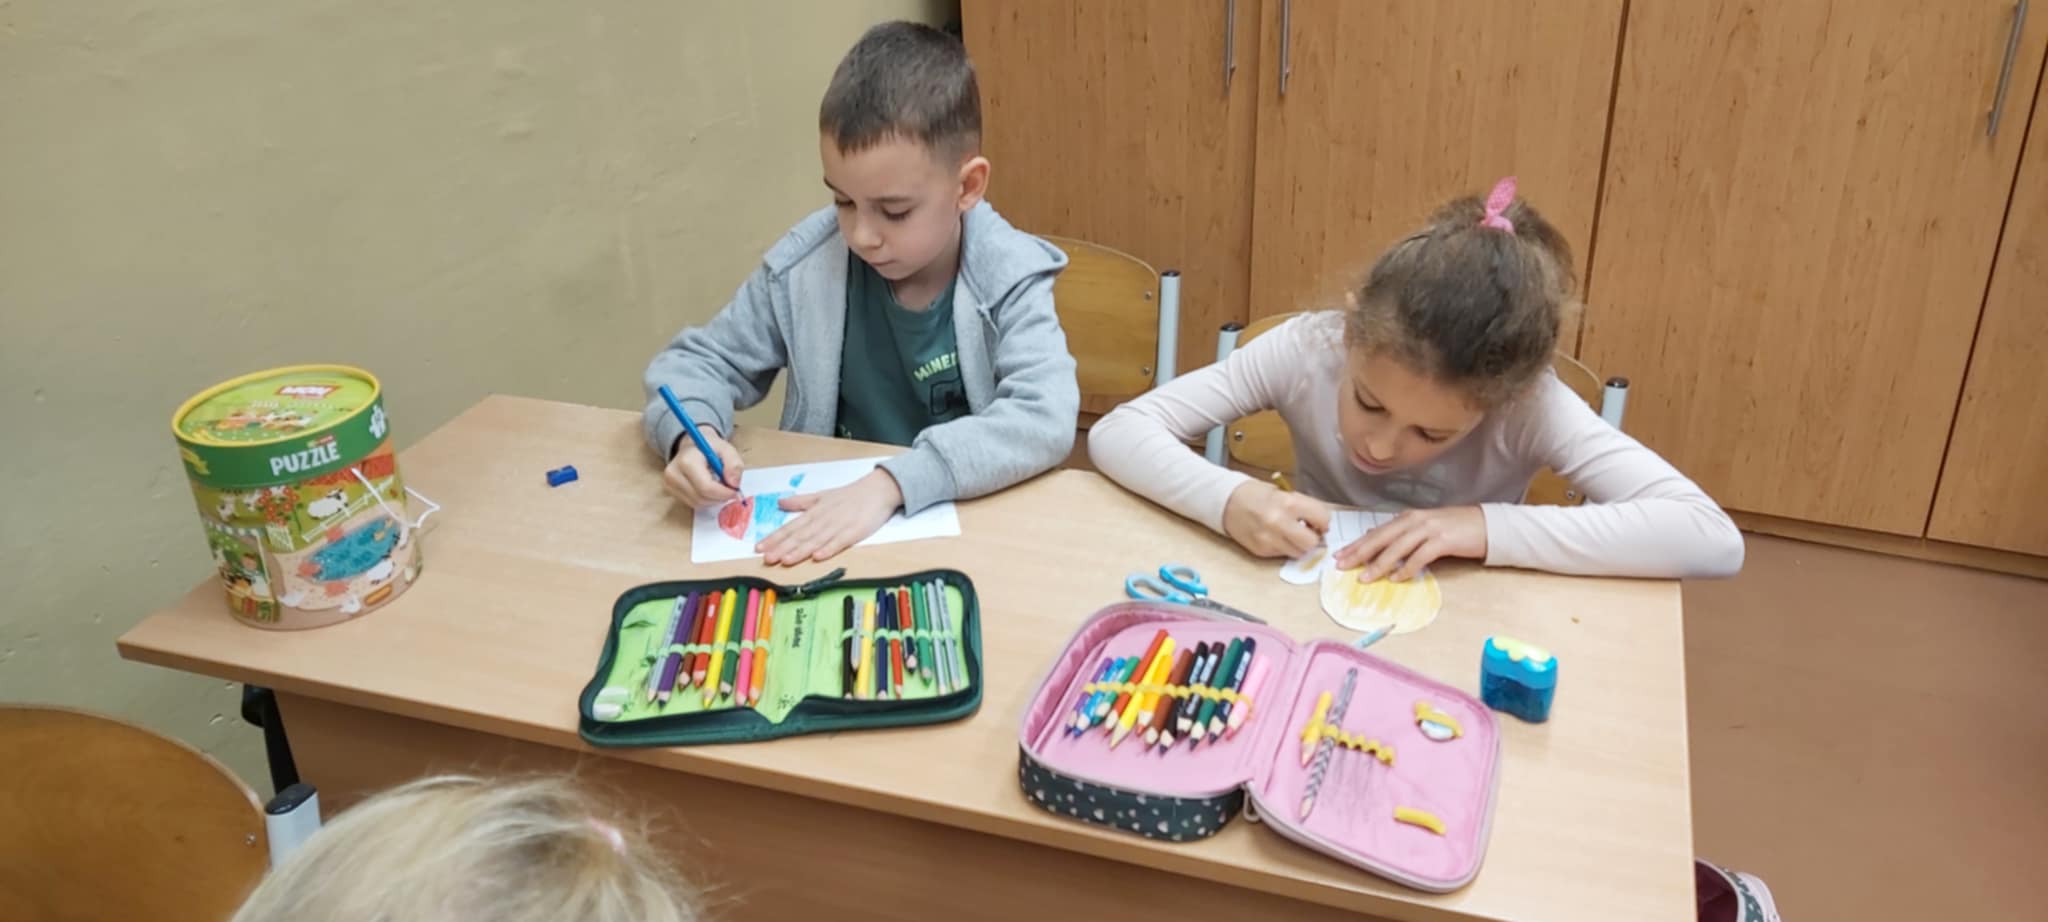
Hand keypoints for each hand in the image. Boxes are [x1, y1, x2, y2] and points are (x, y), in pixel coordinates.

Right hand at [661, 429, 744, 508]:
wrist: (692, 446)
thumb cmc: (709, 447)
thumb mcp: (726, 449)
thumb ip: (734, 464)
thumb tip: (734, 484)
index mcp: (686, 461)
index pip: (705, 487)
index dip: (723, 493)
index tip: (735, 491)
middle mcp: (674, 474)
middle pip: (701, 498)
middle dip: (720, 497)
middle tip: (730, 489)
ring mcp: (670, 484)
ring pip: (698, 504)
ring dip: (713, 499)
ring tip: (719, 486)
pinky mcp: (672, 492)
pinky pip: (693, 504)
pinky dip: (706, 500)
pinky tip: (710, 489)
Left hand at [756, 469, 903, 565]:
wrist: (878, 489)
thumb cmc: (850, 495)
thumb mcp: (822, 496)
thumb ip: (800, 502)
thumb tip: (780, 503)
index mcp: (814, 512)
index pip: (791, 526)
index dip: (775, 537)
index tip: (759, 547)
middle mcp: (823, 519)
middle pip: (800, 535)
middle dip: (782, 547)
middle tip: (767, 558)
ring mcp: (839, 525)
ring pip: (816, 540)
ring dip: (801, 550)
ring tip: (786, 560)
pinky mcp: (855, 531)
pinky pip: (840, 541)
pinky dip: (829, 548)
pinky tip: (818, 557)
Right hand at [1221, 481, 1332, 558]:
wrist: (1226, 502)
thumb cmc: (1257, 494)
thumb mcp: (1282, 493)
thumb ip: (1302, 507)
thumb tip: (1320, 524)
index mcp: (1288, 503)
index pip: (1322, 519)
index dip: (1323, 522)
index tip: (1319, 522)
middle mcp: (1280, 523)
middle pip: (1312, 543)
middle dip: (1313, 538)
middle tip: (1307, 531)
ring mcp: (1269, 540)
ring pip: (1299, 553)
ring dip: (1299, 546)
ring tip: (1291, 535)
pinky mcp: (1261, 551)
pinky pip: (1282, 555)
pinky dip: (1283, 547)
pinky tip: (1276, 536)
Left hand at [1334, 506, 1487, 580]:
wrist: (1487, 525)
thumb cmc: (1455, 529)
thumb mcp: (1425, 528)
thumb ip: (1403, 534)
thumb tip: (1377, 543)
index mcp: (1408, 517)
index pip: (1377, 532)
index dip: (1357, 544)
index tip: (1340, 556)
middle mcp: (1415, 520)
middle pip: (1381, 538)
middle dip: (1360, 553)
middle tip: (1343, 566)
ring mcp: (1429, 529)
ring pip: (1397, 548)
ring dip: (1379, 564)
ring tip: (1365, 578)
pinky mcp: (1443, 540)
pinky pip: (1420, 556)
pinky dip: (1407, 568)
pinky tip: (1396, 578)